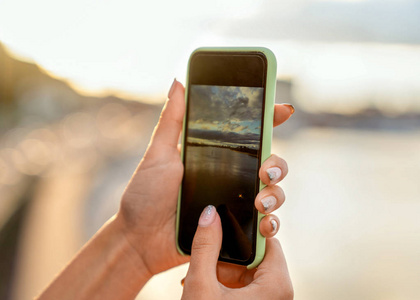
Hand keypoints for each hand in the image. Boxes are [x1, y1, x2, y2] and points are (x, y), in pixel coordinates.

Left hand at [115, 79, 294, 277]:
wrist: (139, 240)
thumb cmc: (145, 196)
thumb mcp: (158, 154)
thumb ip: (172, 120)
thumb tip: (178, 81)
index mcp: (216, 156)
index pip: (250, 135)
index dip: (270, 120)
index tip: (282, 111)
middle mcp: (231, 177)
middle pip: (270, 164)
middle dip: (278, 164)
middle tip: (266, 170)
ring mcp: (234, 204)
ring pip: (273, 193)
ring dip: (276, 194)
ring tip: (260, 201)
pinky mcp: (235, 230)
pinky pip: (265, 226)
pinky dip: (272, 224)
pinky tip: (265, 223)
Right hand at [181, 206, 292, 299]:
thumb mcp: (201, 286)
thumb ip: (205, 247)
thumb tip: (209, 214)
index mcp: (276, 284)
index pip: (267, 239)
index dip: (246, 226)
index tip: (227, 217)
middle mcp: (279, 291)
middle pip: (256, 253)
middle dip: (229, 252)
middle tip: (209, 255)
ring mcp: (269, 298)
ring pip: (249, 268)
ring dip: (225, 268)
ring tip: (206, 276)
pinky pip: (246, 283)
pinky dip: (226, 279)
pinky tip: (209, 283)